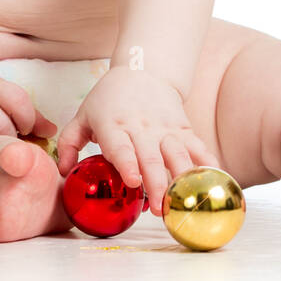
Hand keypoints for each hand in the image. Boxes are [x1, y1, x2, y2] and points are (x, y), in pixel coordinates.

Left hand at [56, 66, 219, 208]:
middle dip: (157, 184)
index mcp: (113, 125)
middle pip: (152, 158)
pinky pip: (198, 147)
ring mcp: (165, 128)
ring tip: (185, 203)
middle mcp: (141, 127)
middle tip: (160, 210)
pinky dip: (208, 164)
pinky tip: (216, 182)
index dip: (128, 164)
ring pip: (177, 154)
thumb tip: (63, 172)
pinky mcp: (183, 127)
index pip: (121, 146)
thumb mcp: (82, 116)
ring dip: (182, 179)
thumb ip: (70, 143)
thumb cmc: (108, 100)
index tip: (133, 182)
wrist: (143, 71)